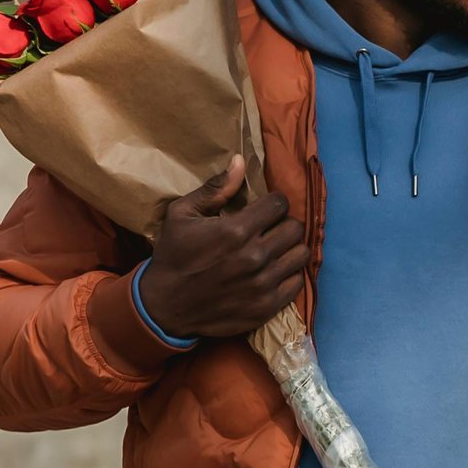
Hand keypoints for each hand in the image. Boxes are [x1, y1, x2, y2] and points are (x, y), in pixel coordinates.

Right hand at [137, 158, 307, 339]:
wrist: (166, 306)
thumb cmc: (173, 255)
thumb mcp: (182, 214)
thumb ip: (215, 189)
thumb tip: (240, 161)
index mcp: (236, 230)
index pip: (280, 203)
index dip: (273, 203)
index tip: (264, 210)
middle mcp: (255, 256)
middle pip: (295, 228)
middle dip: (284, 224)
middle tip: (271, 229)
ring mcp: (263, 284)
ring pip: (301, 254)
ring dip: (290, 248)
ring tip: (275, 250)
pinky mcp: (267, 306)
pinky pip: (297, 282)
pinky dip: (289, 275)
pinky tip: (274, 272)